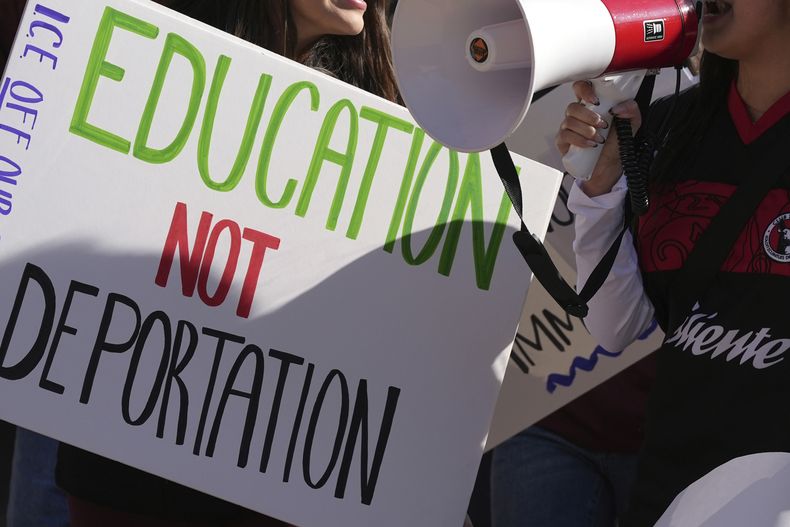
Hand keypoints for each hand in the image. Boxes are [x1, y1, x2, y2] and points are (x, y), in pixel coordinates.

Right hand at [555, 80, 641, 196]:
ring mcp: (568, 128)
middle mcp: (578, 115)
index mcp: (591, 106)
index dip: (584, 90)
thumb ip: (631, 110)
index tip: (596, 100)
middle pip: (573, 106)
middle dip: (589, 116)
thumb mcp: (631, 124)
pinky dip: (580, 140)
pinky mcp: (563, 142)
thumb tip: (618, 107)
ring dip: (587, 130)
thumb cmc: (615, 144)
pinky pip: (565, 136)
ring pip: (569, 121)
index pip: (581, 88)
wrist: (609, 166)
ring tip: (599, 138)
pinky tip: (591, 145)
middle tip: (603, 124)